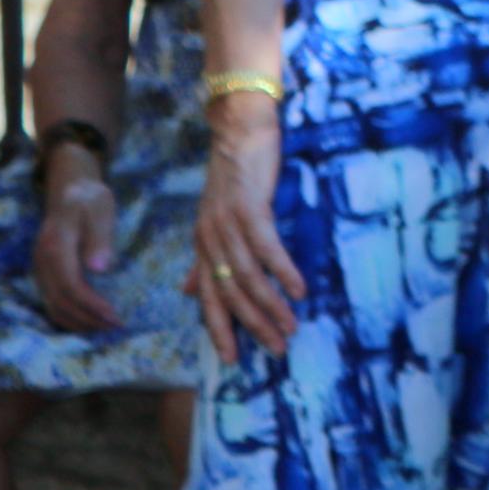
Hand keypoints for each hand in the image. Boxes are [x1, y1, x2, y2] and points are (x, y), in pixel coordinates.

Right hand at [30, 166, 122, 334]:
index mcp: (56, 247)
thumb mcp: (100, 210)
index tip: (114, 317)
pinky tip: (87, 321)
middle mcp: (43, 262)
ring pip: (52, 306)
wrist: (69, 188)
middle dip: (87, 319)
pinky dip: (67, 315)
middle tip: (114, 328)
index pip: (71, 287)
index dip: (92, 306)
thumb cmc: (89, 198)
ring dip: (77, 322)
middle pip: (60, 302)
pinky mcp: (44, 272)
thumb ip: (100, 238)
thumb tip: (99, 268)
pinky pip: (51, 301)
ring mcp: (40, 268)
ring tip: (103, 329)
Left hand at [186, 90, 304, 365]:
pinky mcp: (250, 209)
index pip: (208, 297)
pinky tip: (298, 290)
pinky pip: (266, 248)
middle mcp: (210, 240)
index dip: (218, 329)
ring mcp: (228, 225)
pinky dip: (282, 272)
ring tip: (291, 327)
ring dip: (270, 306)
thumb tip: (190, 290)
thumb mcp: (215, 217)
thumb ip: (204, 256)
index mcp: (202, 245)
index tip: (232, 360)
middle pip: (228, 294)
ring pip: (247, 277)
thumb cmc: (235, 173)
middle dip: (251, 326)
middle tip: (276, 350)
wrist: (240, 129)